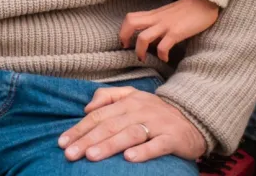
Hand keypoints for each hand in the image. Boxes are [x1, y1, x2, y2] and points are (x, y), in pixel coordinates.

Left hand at [58, 86, 205, 162]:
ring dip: (109, 145)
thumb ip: (107, 97)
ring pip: (129, 134)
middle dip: (87, 140)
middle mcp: (139, 110)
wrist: (193, 118)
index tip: (62, 142)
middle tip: (70, 153)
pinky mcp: (173, 138)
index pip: (97, 116)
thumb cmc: (155, 111)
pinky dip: (143, 152)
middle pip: (109, 126)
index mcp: (127, 101)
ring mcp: (157, 124)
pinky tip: (129, 158)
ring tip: (92, 156)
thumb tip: (86, 108)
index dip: (79, 129)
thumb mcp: (131, 97)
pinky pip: (157, 145)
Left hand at [120, 0, 219, 61]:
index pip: (130, 17)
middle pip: (130, 23)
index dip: (123, 29)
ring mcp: (165, 25)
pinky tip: (165, 59)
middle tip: (126, 48)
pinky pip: (163, 46)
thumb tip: (153, 37)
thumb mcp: (168, 14)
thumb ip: (158, 22)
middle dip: (123, 36)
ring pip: (143, 37)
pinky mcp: (177, 32)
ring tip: (142, 58)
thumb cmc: (188, 9)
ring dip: (140, 50)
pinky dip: (161, 55)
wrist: (204, 1)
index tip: (124, 41)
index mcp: (154, 14)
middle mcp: (156, 18)